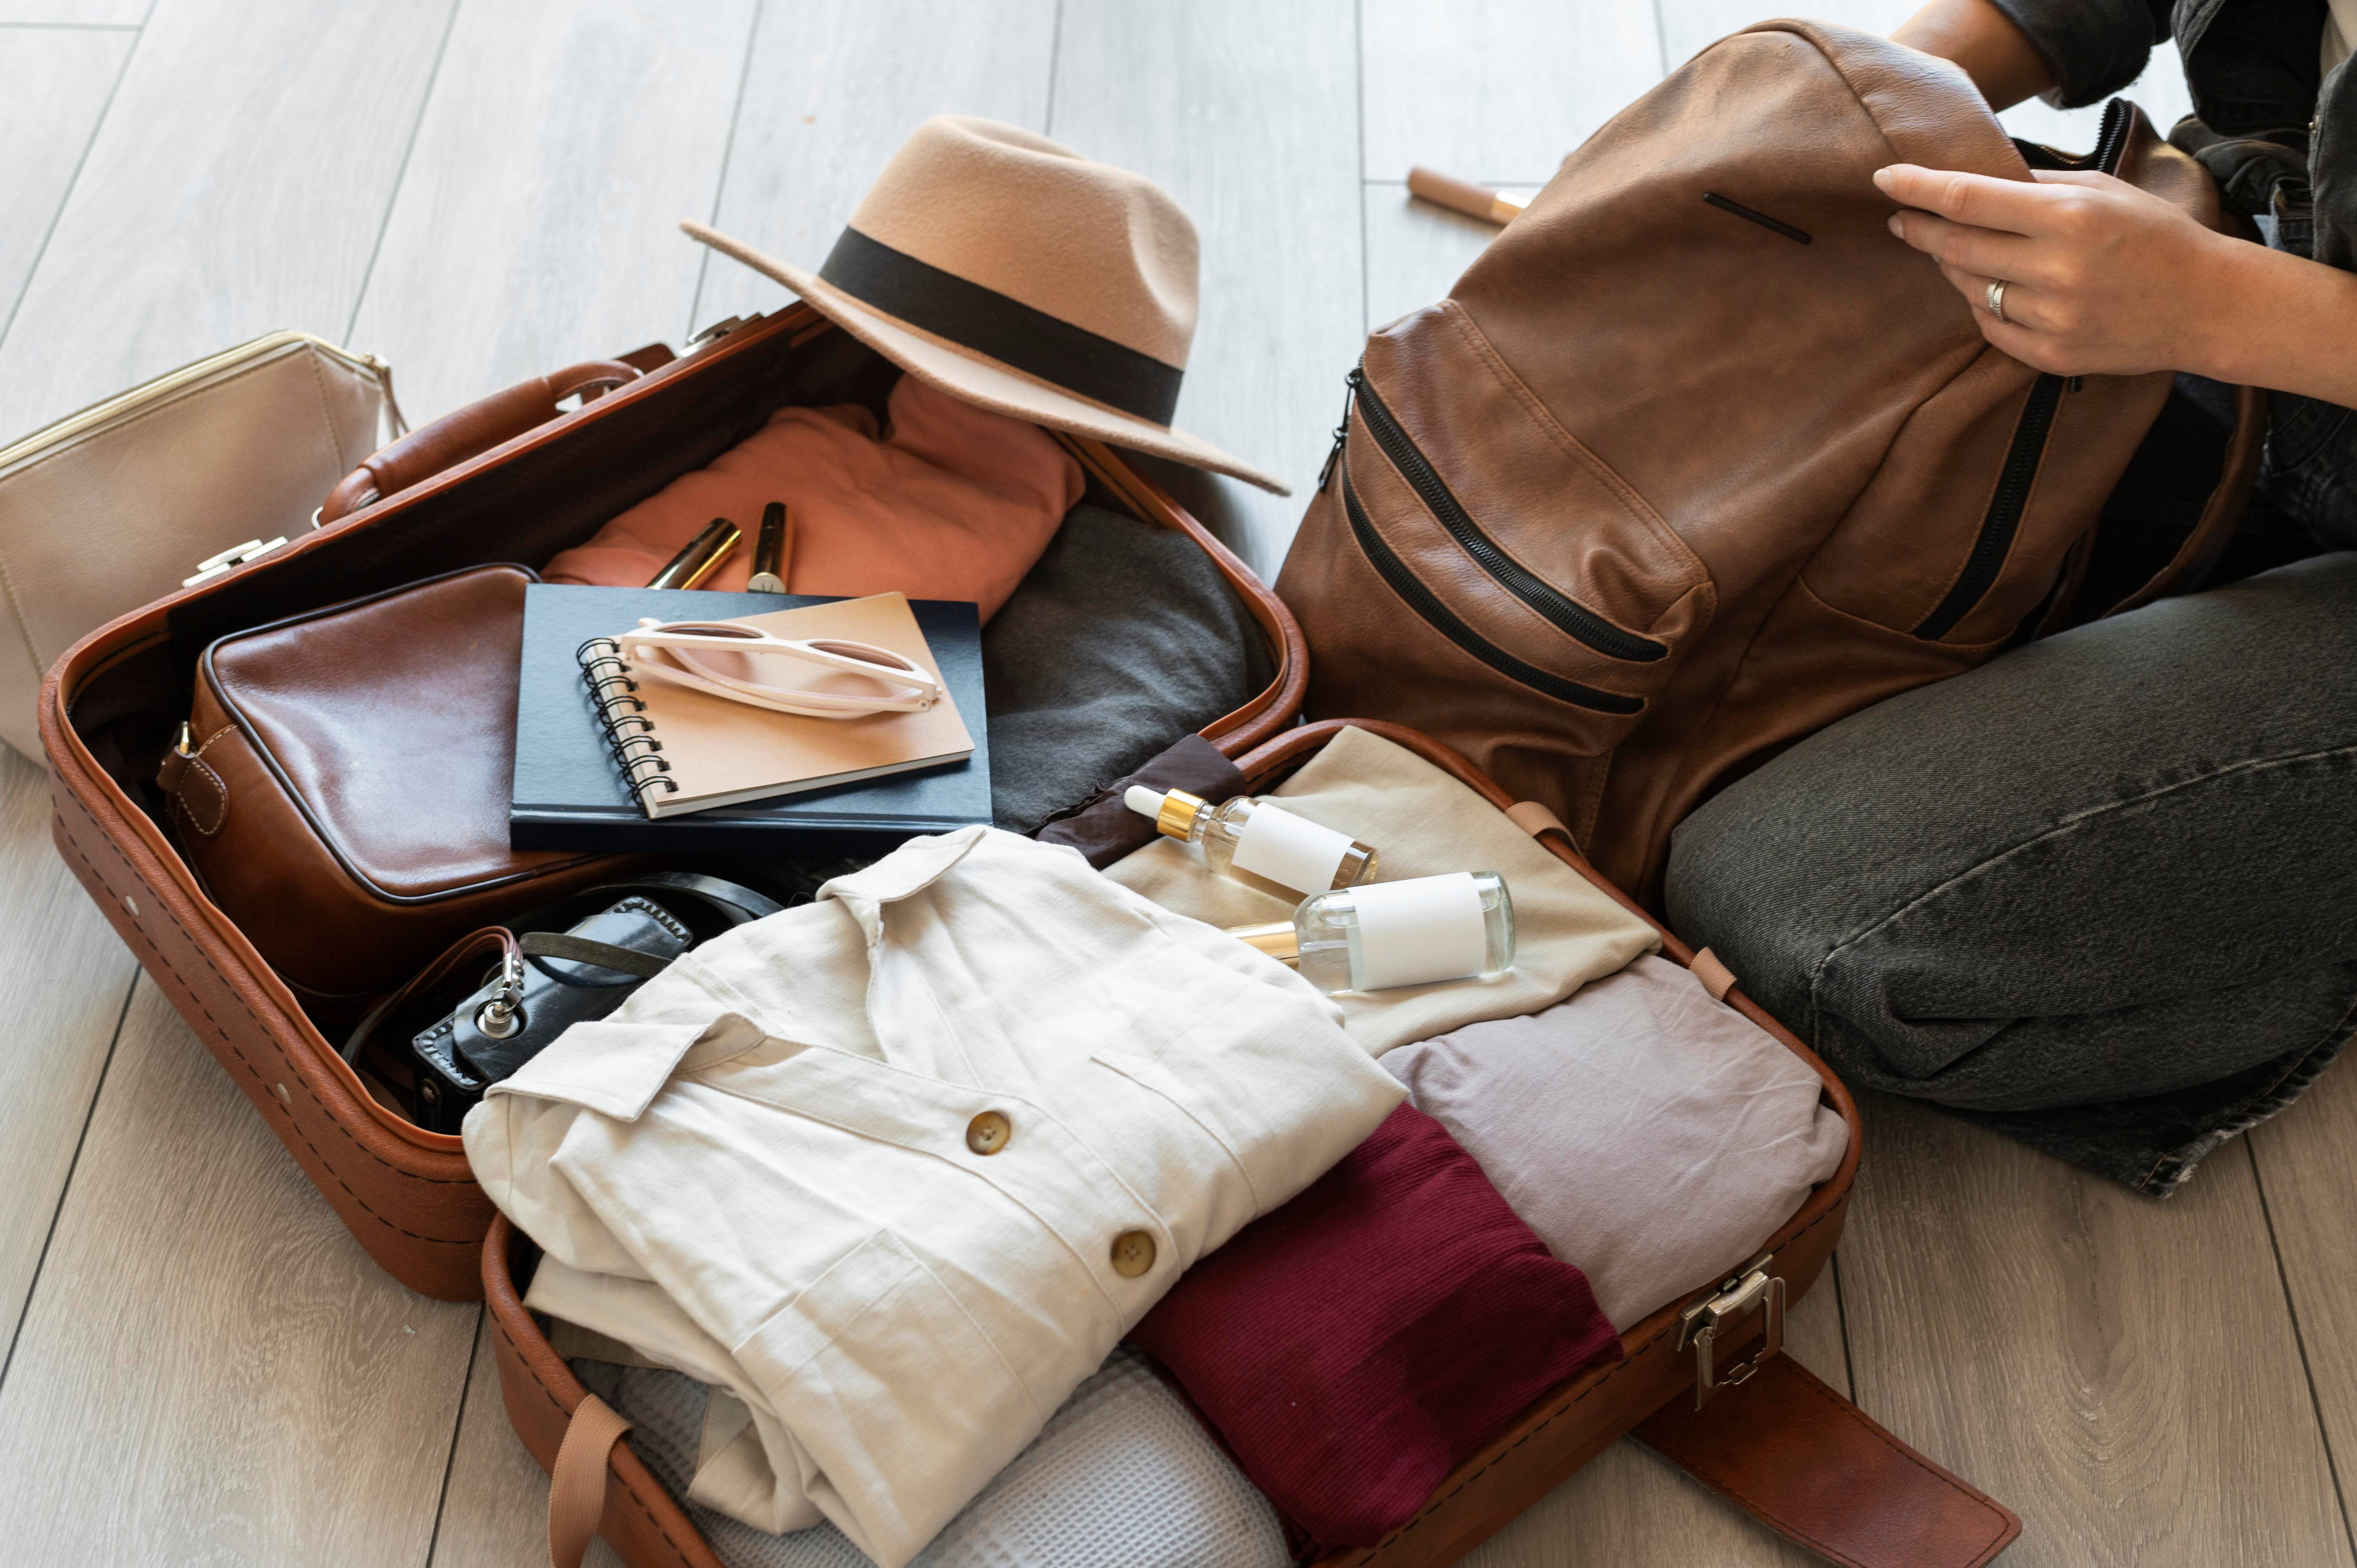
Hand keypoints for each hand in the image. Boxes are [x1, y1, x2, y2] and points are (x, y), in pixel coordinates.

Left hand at [1875, 163, 2239, 377]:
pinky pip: (1991, 326)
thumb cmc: (2155, 236)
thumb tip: (1974, 179)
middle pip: (1955, 248)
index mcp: (2068, 218)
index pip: (1967, 200)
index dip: (1917, 188)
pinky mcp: (2050, 356)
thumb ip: (2037, 187)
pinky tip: (1994, 287)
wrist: (2208, 304)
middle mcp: (2055, 270)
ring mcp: (2051, 319)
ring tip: (1955, 249)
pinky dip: (1983, 303)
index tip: (1883, 178)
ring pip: (1970, 288)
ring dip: (1953, 267)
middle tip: (1902, 219)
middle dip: (1920, 230)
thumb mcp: (2103, 192)